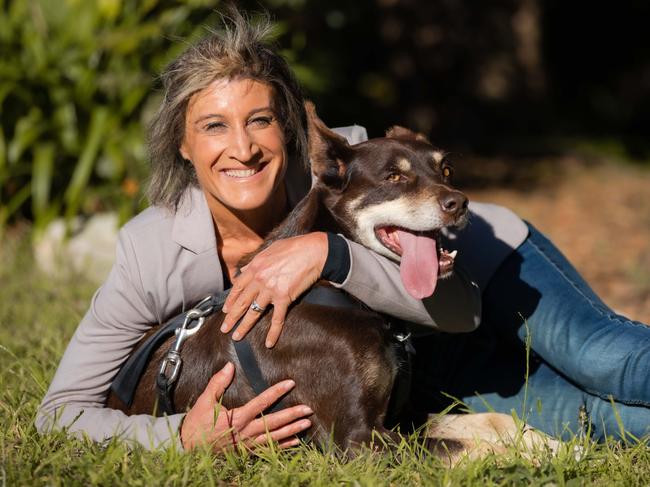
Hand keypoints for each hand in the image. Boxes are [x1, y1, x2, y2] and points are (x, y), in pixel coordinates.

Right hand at [180, 362, 312, 451]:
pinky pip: (268, 450)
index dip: (276, 392)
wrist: (188, 450)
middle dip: (292, 415)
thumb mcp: (204, 402)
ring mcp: (247, 444)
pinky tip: (295, 442)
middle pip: (273, 423)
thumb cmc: (196, 425)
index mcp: (237, 418)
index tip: (290, 383)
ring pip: (274, 437)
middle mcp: (245, 432)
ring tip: (307, 423)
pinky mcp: (247, 452)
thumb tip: (229, 366)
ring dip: (292, 431)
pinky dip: (283, 446)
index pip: (261, 402)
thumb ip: (218, 383)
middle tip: (308, 410)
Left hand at [221, 232, 327, 347]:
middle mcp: (260, 280)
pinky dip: (273, 332)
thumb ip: (255, 261)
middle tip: (225, 329)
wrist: (313, 252)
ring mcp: (271, 290)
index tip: (226, 310)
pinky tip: (269, 343)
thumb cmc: (294, 247)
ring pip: (254, 312)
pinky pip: (277, 319)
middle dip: (232, 317)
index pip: (238, 287)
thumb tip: (244, 270)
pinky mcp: (284, 298)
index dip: (231, 300)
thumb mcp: (270, 249)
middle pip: (242, 302)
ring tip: (237, 337)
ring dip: (244, 326)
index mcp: (255, 267)